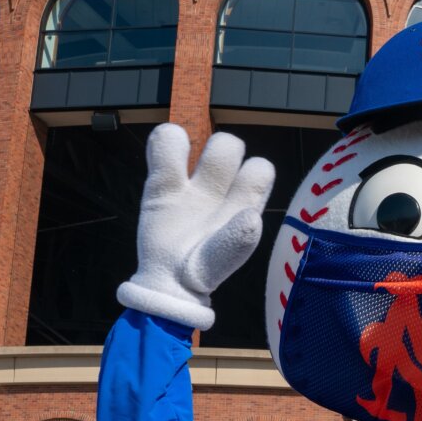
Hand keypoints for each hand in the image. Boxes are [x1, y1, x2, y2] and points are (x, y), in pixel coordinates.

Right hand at [115, 124, 276, 330]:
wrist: (168, 283)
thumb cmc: (200, 272)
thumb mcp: (220, 263)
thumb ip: (236, 241)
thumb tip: (252, 216)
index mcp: (243, 203)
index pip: (260, 170)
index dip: (253, 173)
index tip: (237, 196)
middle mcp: (220, 187)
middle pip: (229, 145)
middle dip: (220, 154)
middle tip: (204, 182)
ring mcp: (192, 183)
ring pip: (198, 137)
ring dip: (187, 144)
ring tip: (175, 173)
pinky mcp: (162, 184)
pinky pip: (165, 145)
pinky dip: (164, 143)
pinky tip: (161, 165)